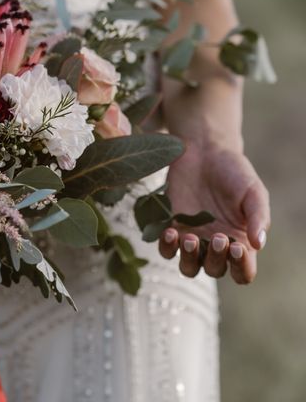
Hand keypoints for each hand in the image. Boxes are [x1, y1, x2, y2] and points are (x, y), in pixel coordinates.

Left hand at [159, 142, 270, 283]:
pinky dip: (167, 246)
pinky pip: (166, 249)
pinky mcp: (171, 228)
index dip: (241, 268)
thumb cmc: (234, 173)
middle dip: (216, 259)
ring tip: (190, 238)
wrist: (204, 153)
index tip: (237, 248)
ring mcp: (192, 239)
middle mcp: (215, 246)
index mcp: (240, 242)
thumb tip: (258, 244)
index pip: (243, 271)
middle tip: (218, 236)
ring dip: (189, 259)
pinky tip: (171, 231)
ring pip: (188, 267)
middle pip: (214, 270)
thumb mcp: (253, 192)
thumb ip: (258, 217)